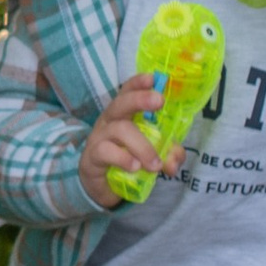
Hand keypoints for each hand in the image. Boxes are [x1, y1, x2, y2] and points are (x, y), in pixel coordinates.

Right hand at [79, 70, 177, 204]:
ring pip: (119, 129)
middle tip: (159, 101)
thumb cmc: (126, 160)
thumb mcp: (151, 155)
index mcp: (124, 115)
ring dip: (142, 146)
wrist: (101, 188)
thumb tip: (174, 161)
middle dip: (140, 99)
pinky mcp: (91, 157)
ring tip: (155, 164)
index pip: (127, 92)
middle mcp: (109, 121)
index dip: (138, 82)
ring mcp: (99, 138)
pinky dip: (123, 158)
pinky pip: (106, 151)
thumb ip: (167, 154)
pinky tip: (135, 167)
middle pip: (121, 103)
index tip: (153, 78)